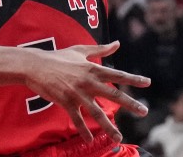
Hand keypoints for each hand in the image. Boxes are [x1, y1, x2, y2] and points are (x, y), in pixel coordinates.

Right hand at [20, 41, 149, 143]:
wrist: (35, 65)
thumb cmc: (57, 56)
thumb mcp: (79, 50)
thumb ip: (100, 49)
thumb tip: (117, 43)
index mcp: (92, 68)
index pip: (117, 74)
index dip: (133, 79)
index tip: (147, 82)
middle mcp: (88, 81)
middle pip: (113, 94)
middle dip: (130, 104)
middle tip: (144, 111)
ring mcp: (77, 93)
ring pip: (97, 112)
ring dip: (109, 126)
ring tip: (119, 137)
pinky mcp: (66, 102)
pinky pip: (77, 119)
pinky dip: (84, 130)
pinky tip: (90, 139)